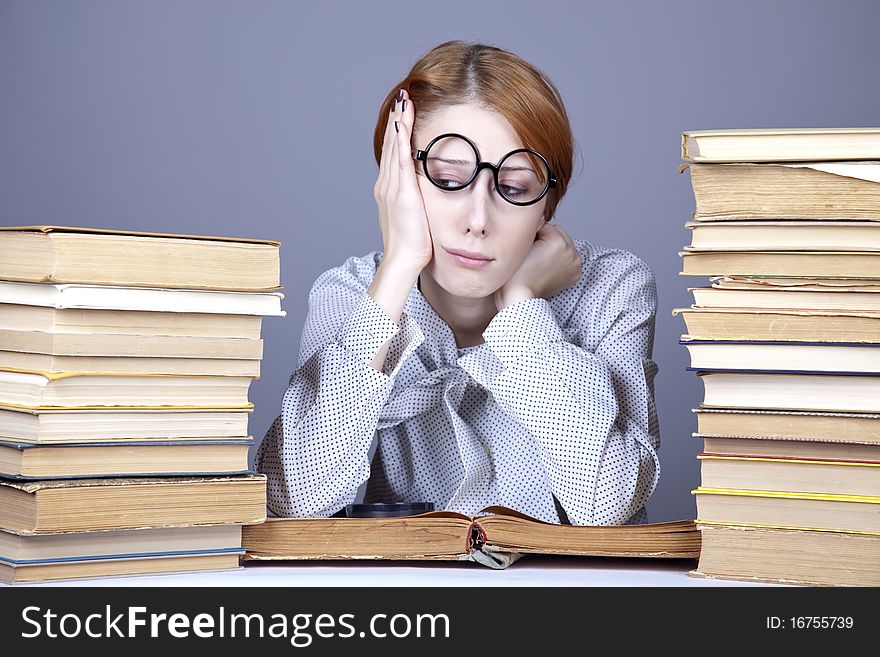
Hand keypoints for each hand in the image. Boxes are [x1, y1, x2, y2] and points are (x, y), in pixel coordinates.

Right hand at [373, 89, 432, 277]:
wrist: (403, 260)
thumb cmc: (413, 245)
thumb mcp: (414, 217)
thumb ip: (417, 202)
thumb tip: (426, 194)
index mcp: (389, 190)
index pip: (394, 153)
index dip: (397, 132)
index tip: (402, 113)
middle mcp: (386, 185)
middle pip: (391, 144)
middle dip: (396, 120)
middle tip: (401, 97)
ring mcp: (392, 187)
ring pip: (395, 147)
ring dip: (398, 122)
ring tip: (402, 101)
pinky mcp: (401, 192)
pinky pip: (401, 159)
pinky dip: (401, 139)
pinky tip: (403, 122)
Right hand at [494, 223, 582, 310]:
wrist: (520, 296)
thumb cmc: (517, 272)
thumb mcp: (522, 243)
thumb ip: (533, 228)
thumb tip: (539, 222)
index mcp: (559, 241)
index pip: (545, 226)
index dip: (533, 234)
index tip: (528, 246)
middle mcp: (571, 252)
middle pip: (558, 234)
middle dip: (547, 240)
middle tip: (534, 254)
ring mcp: (575, 264)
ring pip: (564, 245)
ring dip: (555, 249)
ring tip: (541, 261)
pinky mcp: (575, 274)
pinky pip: (568, 258)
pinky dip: (560, 260)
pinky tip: (549, 267)